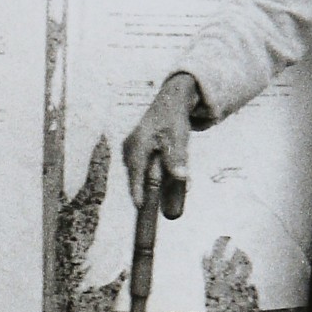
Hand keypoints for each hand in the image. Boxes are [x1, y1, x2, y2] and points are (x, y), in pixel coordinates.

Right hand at [121, 72, 196, 218]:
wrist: (170, 104)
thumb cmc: (174, 120)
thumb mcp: (179, 138)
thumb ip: (178, 158)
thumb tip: (181, 177)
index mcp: (137, 144)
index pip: (135, 173)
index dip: (137, 191)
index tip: (140, 207)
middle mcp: (130, 148)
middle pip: (138, 176)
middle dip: (150, 189)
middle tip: (157, 203)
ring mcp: (130, 151)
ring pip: (143, 173)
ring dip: (156, 179)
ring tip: (169, 179)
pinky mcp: (135, 153)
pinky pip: (144, 169)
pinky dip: (155, 173)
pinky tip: (167, 171)